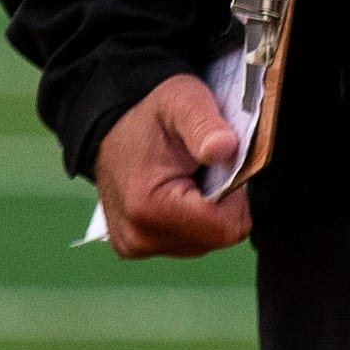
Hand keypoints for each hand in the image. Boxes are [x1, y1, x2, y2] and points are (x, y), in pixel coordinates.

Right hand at [93, 74, 251, 258]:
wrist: (113, 129)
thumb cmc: (153, 116)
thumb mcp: (182, 100)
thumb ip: (205, 124)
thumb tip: (225, 148)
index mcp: (150, 208)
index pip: (226, 229)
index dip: (236, 196)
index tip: (220, 168)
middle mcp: (138, 238)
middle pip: (217, 237)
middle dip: (222, 203)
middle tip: (203, 170)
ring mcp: (135, 247)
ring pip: (204, 241)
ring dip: (207, 211)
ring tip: (189, 178)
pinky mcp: (135, 248)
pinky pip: (187, 242)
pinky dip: (191, 218)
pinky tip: (176, 192)